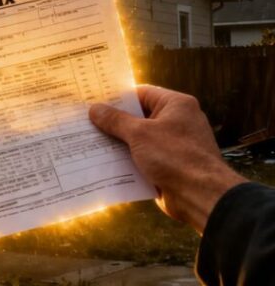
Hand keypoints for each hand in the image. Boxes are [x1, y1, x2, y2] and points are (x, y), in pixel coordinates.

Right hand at [89, 84, 246, 233]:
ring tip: (90, 142)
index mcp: (176, 105)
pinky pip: (143, 157)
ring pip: (139, 139)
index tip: (95, 100)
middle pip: (139, 117)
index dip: (118, 97)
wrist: (201, 196)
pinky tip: (104, 162)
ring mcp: (174, 145)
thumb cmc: (175, 157)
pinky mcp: (169, 165)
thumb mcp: (139, 134)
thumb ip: (116, 120)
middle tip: (88, 121)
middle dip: (115, 122)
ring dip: (119, 143)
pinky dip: (127, 160)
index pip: (142, 93)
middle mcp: (178, 122)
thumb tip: (95, 109)